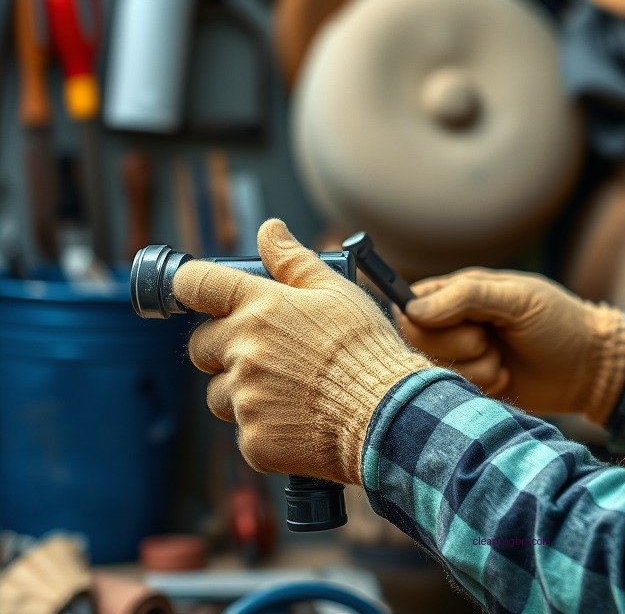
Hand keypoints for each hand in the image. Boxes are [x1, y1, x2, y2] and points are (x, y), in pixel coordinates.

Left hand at [175, 219, 432, 484]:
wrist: (386, 414)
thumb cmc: (365, 347)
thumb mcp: (336, 291)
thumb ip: (294, 260)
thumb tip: (269, 230)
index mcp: (260, 308)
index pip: (196, 284)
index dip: (192, 283)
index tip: (197, 290)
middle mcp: (243, 351)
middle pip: (201, 346)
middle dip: (223, 345)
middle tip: (268, 349)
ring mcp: (245, 399)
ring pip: (220, 392)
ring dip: (243, 389)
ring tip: (291, 388)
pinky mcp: (253, 440)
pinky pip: (244, 430)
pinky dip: (265, 424)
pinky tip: (300, 417)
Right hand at [396, 270, 624, 423]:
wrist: (590, 369)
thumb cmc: (558, 323)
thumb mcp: (517, 298)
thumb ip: (466, 297)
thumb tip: (411, 310)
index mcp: (460, 293)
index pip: (412, 303)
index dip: (423, 318)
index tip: (459, 324)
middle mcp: (454, 324)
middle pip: (417, 339)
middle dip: (454, 345)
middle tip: (487, 340)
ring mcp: (461, 358)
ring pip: (433, 369)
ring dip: (472, 369)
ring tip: (502, 361)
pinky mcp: (471, 387)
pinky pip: (453, 392)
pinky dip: (480, 387)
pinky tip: (505, 379)